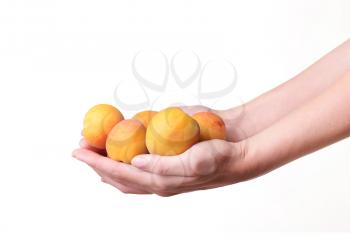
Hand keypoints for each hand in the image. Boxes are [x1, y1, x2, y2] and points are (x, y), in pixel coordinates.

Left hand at [73, 138, 254, 195]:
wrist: (237, 149)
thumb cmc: (219, 156)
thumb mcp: (194, 161)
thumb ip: (164, 166)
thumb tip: (135, 162)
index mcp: (162, 182)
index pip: (122, 174)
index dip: (98, 164)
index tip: (78, 152)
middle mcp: (157, 178)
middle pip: (118, 175)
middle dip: (96, 163)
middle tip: (79, 147)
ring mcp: (161, 167)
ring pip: (126, 170)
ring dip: (106, 159)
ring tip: (91, 147)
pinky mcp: (166, 155)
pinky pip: (139, 158)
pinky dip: (123, 152)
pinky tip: (116, 145)